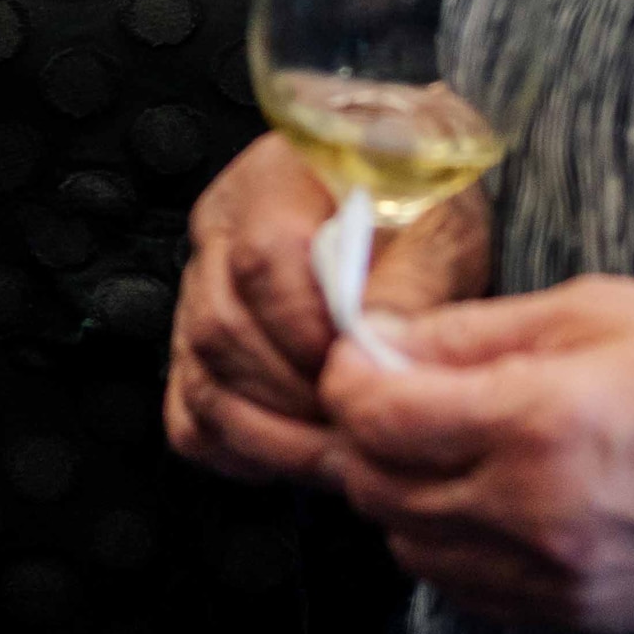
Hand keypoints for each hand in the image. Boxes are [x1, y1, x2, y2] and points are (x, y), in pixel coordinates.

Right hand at [164, 135, 487, 487]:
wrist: (409, 207)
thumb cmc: (422, 207)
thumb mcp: (442, 224)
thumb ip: (413, 280)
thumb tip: (379, 345)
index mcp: (273, 181)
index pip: (262, 259)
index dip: (309, 330)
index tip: (365, 366)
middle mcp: (219, 234)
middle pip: (222, 330)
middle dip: (298, 397)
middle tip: (364, 427)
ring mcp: (197, 293)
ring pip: (202, 381)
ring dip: (276, 436)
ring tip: (344, 451)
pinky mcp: (195, 348)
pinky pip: (191, 419)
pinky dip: (242, 451)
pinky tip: (299, 452)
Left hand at [317, 275, 633, 633]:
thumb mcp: (598, 311)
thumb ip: (475, 334)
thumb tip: (380, 340)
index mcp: (542, 424)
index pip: (374, 418)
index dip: (349, 376)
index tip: (365, 352)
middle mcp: (537, 515)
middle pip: (375, 488)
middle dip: (365, 434)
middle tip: (397, 389)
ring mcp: (557, 579)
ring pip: (408, 546)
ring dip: (402, 490)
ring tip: (447, 438)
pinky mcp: (575, 616)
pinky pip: (461, 587)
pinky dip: (448, 540)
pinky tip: (488, 491)